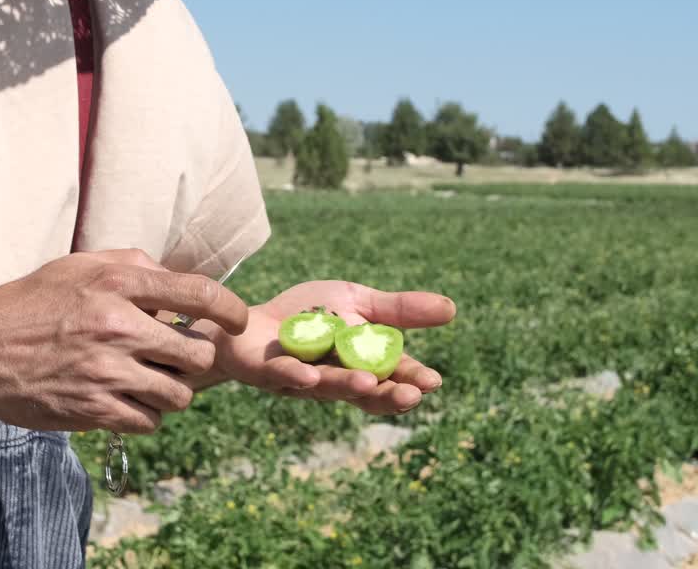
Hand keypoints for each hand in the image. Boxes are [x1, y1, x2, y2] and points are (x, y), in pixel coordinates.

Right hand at [0, 249, 247, 433]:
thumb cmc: (31, 302)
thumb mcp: (80, 265)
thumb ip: (134, 267)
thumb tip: (180, 280)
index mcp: (119, 285)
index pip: (200, 294)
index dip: (230, 309)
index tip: (237, 320)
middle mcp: (119, 327)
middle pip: (198, 354)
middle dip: (195, 357)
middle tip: (174, 356)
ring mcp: (107, 372)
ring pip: (179, 394)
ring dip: (171, 389)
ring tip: (147, 379)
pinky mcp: (93, 410)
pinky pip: (149, 421)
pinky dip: (145, 414)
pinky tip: (126, 399)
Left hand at [207, 281, 455, 414]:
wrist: (246, 319)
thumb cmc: (305, 314)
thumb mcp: (356, 302)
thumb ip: (398, 310)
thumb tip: (452, 308)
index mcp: (358, 363)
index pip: (392, 376)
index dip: (410, 381)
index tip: (431, 381)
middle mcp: (333, 378)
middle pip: (365, 392)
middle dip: (388, 395)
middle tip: (412, 395)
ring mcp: (300, 379)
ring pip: (327, 387)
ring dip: (348, 385)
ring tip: (369, 382)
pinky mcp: (266, 372)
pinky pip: (282, 377)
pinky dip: (296, 377)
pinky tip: (310, 376)